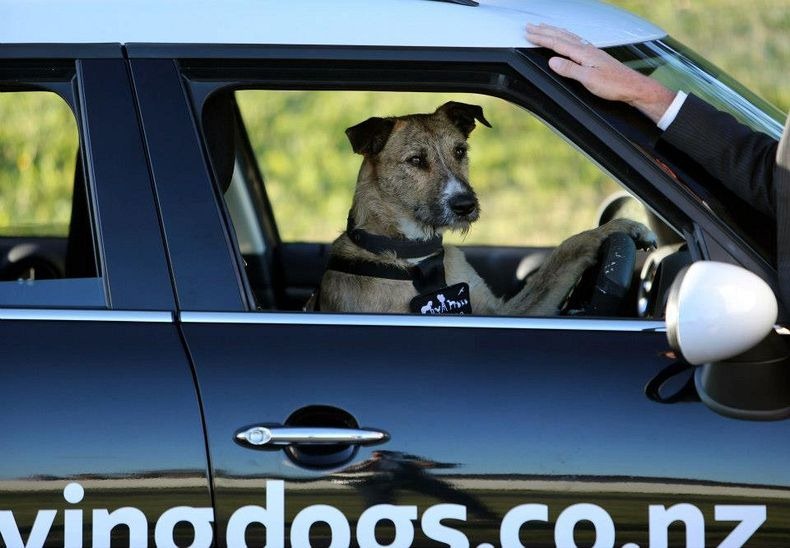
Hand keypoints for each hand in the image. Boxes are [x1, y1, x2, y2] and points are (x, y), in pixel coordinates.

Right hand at [525, 24, 674, 122]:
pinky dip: (566, 36)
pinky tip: (566, 37)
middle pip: (562, 36)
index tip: (529, 34)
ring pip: (569, 36)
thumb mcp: (589, 79)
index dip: (542, 38)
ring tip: (544, 27)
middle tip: (530, 27)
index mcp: (583, 53)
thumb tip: (553, 61)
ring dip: (554, 31)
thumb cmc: (614, 85)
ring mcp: (592, 51)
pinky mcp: (595, 56)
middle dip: (544, 31)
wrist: (633, 87)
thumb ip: (570, 69)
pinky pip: (576, 40)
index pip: (557, 43)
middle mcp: (587, 49)